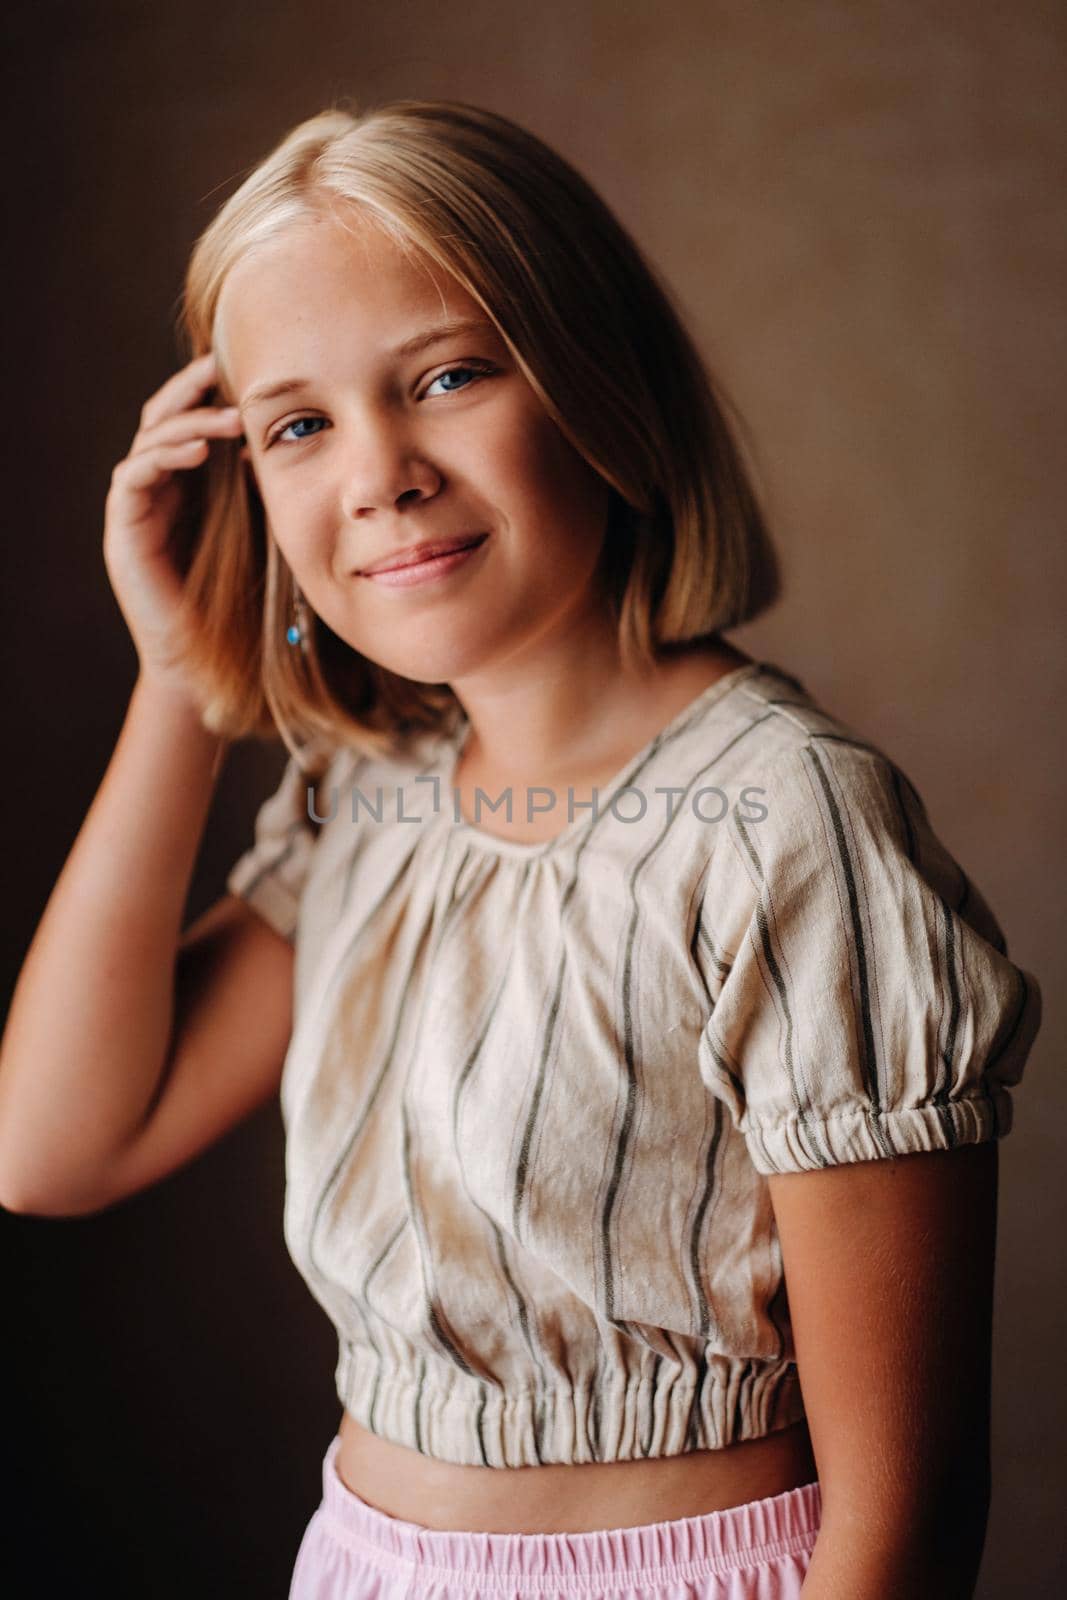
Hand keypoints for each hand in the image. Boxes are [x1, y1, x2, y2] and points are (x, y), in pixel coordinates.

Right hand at [103, 350, 244, 701]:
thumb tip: (305, 444)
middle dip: (191, 387)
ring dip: (190, 421)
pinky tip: (201, 449)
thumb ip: (266, 492)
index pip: (189, 418)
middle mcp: (155, 487)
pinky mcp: (122, 530)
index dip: (208, 390)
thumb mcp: (260, 534)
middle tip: (223, 365)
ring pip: (150, 439)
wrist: (201, 660)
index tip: (245, 367)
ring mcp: (134, 506)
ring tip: (231, 417)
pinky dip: (165, 455)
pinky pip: (134, 476)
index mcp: (185, 484)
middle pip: (163, 416)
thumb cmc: (235, 602)